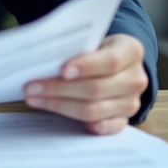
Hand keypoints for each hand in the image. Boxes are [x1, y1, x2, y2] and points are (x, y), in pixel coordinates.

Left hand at [22, 34, 147, 134]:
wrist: (118, 63)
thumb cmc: (98, 49)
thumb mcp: (92, 40)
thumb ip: (75, 47)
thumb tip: (42, 58)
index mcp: (131, 51)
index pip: (109, 61)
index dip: (85, 66)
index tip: (62, 70)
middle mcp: (135, 78)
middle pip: (96, 89)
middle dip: (59, 89)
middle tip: (32, 87)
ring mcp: (131, 102)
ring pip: (93, 110)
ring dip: (59, 105)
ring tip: (34, 98)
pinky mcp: (123, 119)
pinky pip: (103, 127)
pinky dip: (84, 125)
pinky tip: (63, 119)